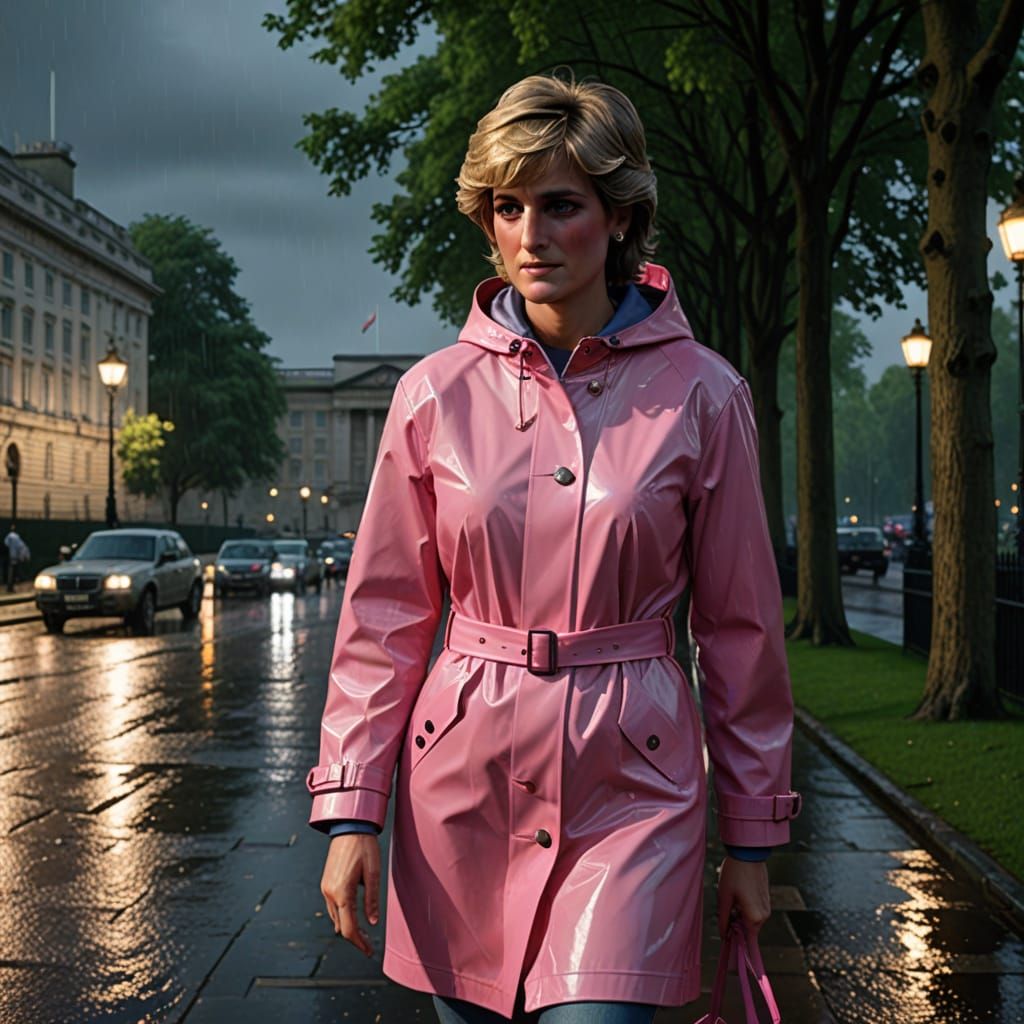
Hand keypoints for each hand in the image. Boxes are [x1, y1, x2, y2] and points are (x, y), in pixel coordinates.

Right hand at [321, 833, 380, 956]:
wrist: (349, 827)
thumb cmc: (364, 848)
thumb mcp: (373, 873)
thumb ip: (372, 899)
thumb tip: (372, 923)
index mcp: (342, 893)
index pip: (349, 929)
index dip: (359, 943)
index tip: (369, 951)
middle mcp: (330, 893)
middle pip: (341, 926)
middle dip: (355, 937)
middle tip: (369, 945)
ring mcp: (326, 888)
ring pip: (336, 917)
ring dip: (348, 927)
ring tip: (364, 933)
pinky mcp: (326, 883)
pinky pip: (333, 906)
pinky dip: (343, 916)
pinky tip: (353, 916)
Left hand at [715, 856, 769, 939]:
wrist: (748, 853)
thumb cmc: (734, 874)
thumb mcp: (724, 897)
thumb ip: (723, 919)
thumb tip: (724, 935)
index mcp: (754, 917)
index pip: (748, 940)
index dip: (738, 944)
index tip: (729, 945)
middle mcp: (764, 914)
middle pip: (749, 929)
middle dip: (736, 926)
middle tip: (725, 913)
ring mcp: (767, 906)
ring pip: (751, 919)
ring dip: (740, 916)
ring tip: (731, 899)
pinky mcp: (766, 898)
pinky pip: (755, 910)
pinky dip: (746, 908)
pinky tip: (738, 895)